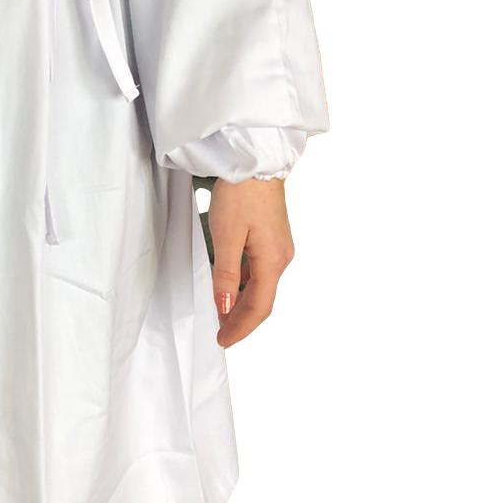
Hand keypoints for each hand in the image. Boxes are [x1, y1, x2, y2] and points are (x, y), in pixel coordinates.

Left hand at [208, 177, 294, 347]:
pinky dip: (244, 283)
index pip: (259, 308)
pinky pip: (259, 269)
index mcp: (273, 261)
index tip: (223, 341)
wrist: (256, 161)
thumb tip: (225, 307)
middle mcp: (282, 257)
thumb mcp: (226, 236)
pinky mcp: (273, 237)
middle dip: (240, 319)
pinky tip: (228, 285)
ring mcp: (279, 247)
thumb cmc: (241, 194)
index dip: (240, 328)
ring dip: (241, 302)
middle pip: (261, 299)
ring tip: (220, 313)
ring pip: (260, 285)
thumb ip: (225, 275)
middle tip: (219, 333)